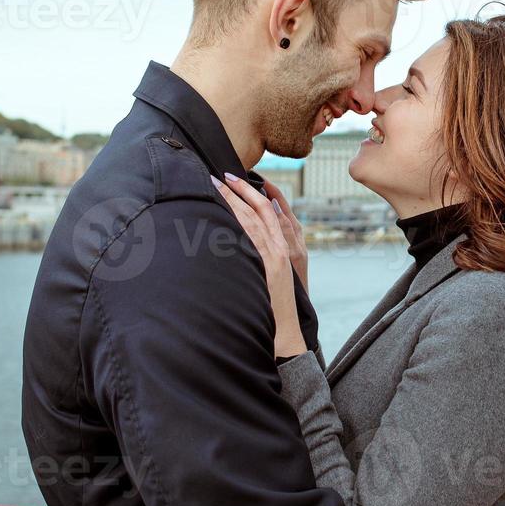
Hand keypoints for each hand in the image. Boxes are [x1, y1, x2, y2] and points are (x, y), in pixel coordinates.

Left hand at [212, 173, 306, 357]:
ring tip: (219, 185)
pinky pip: (251, 238)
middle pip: (261, 210)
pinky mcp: (268, 266)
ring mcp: (275, 257)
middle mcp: (281, 249)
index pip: (268, 212)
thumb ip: (259, 259)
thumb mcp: (268, 278)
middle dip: (242, 190)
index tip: (237, 180)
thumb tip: (239, 248)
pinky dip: (239, 222)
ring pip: (254, 220)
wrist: (285, 331)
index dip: (253, 194)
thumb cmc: (272, 308)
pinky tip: (225, 210)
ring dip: (235, 200)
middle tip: (224, 174)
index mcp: (283, 249)